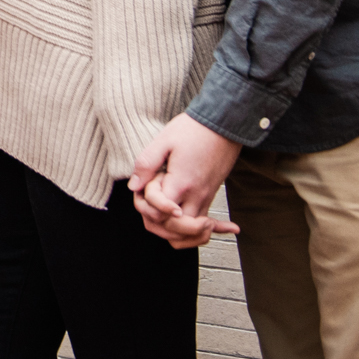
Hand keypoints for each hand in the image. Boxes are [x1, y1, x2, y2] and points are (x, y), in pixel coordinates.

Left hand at [128, 113, 243, 245]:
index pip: (159, 213)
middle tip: (147, 205)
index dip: (146, 206)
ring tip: (160, 217)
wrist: (224, 125)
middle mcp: (196, 197)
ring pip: (191, 233)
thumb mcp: (164, 141)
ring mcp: (206, 199)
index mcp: (181, 183)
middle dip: (156, 223)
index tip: (142, 190)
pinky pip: (205, 226)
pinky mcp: (211, 197)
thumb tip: (133, 186)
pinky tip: (196, 231)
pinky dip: (197, 232)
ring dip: (174, 232)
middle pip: (174, 230)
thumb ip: (146, 165)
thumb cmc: (193, 130)